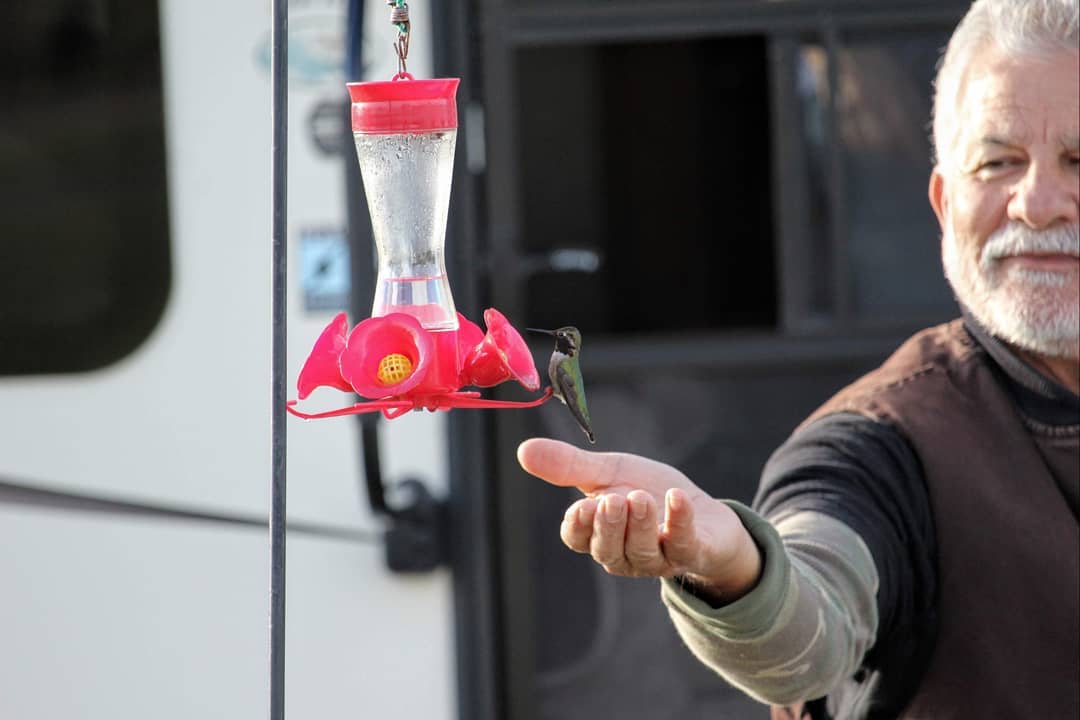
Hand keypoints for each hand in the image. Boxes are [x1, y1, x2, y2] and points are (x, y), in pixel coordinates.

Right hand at [517, 438, 761, 602]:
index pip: (578, 539)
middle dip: (609, 526)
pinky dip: (680, 521)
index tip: (582, 506)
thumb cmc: (647, 492)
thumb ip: (569, 466)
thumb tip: (523, 451)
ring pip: (642, 551)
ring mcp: (659, 558)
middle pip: (607, 550)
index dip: (578, 526)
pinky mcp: (694, 554)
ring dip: (641, 524)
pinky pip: (685, 545)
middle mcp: (625, 553)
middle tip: (613, 500)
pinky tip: (678, 498)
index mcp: (599, 534)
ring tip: (641, 498)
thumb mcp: (608, 473)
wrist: (702, 511)